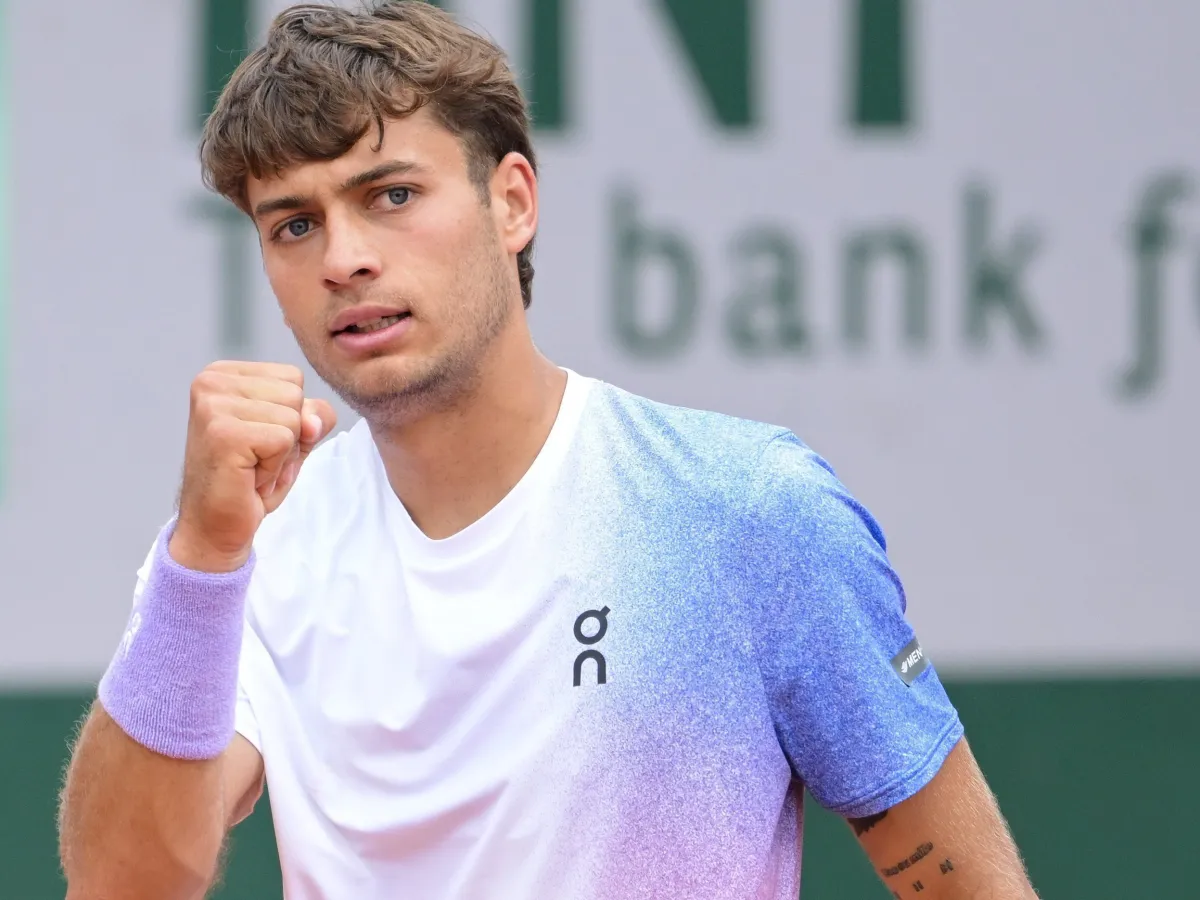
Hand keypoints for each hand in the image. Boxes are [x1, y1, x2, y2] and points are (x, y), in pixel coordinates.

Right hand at [169, 361, 336, 572]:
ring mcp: (213, 406)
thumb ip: (313, 414)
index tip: (258, 440)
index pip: (293, 377)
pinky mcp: (223, 433)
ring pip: (293, 418)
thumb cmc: (250, 479)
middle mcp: (211, 381)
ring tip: (250, 467)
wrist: (215, 525)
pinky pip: (284, 441)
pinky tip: (248, 477)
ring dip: (282, 453)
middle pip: (295, 394)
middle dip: (288, 435)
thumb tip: (312, 420)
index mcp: (223, 373)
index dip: (290, 417)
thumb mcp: (293, 436)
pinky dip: (275, 467)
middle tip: (254, 458)